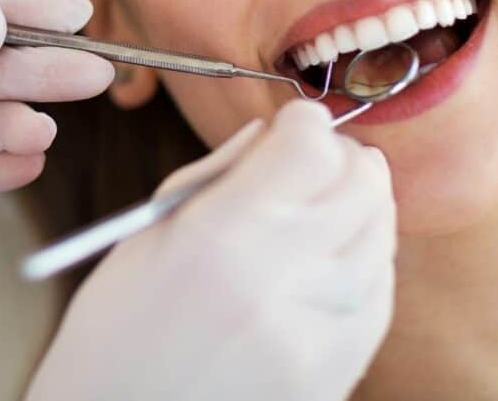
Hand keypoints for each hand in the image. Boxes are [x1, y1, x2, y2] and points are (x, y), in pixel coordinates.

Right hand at [26, 100, 395, 400]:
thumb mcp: (149, 230)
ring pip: (380, 234)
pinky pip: (379, 294)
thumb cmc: (116, 326)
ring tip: (327, 202)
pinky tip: (336, 253)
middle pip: (361, 183)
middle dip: (341, 154)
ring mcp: (315, 334)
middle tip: (315, 157)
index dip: (304, 121)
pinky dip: (367, 258)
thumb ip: (218, 172)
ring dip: (360, 202)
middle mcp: (278, 280)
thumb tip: (272, 133)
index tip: (291, 124)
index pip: (310, 146)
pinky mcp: (335, 376)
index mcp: (220, 235)